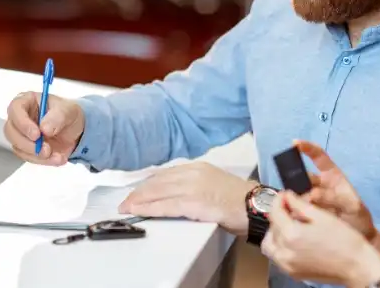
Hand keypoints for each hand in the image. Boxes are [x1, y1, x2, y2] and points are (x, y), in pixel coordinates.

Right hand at [3, 92, 84, 164]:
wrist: (76, 130)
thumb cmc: (68, 113)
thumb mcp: (69, 110)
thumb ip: (57, 117)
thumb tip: (44, 128)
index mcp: (27, 101)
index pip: (15, 109)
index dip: (23, 123)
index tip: (36, 134)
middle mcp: (20, 117)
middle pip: (11, 131)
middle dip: (27, 144)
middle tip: (46, 149)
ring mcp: (21, 134)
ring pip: (18, 147)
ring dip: (36, 154)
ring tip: (55, 154)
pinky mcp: (26, 148)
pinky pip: (28, 157)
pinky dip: (42, 160)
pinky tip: (57, 158)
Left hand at [118, 162, 256, 235]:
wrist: (254, 206)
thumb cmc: (239, 199)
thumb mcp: (214, 183)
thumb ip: (195, 184)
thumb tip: (177, 193)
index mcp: (198, 167)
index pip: (166, 174)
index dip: (149, 183)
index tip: (138, 190)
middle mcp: (193, 173)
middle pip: (158, 181)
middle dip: (139, 192)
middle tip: (126, 201)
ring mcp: (192, 187)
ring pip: (157, 192)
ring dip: (139, 200)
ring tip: (126, 207)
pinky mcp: (193, 202)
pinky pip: (164, 206)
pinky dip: (148, 209)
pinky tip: (138, 212)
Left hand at [261, 192, 379, 285]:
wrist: (356, 266)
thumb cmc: (343, 239)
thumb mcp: (322, 216)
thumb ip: (299, 204)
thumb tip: (287, 196)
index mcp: (291, 235)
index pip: (274, 212)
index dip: (278, 200)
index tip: (285, 194)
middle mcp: (284, 252)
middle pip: (271, 229)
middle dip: (278, 216)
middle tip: (290, 209)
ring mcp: (287, 266)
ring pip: (270, 245)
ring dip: (276, 233)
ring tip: (291, 226)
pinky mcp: (293, 273)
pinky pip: (278, 257)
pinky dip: (281, 247)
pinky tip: (295, 240)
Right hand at [296, 140, 376, 240]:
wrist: (358, 239)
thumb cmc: (358, 217)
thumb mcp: (352, 206)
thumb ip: (334, 199)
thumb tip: (312, 194)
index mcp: (332, 176)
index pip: (319, 157)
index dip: (308, 148)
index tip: (295, 143)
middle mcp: (319, 185)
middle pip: (302, 176)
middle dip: (294, 179)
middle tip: (290, 190)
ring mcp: (311, 200)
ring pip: (296, 193)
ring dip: (293, 198)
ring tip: (292, 207)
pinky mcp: (306, 213)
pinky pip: (295, 208)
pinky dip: (292, 211)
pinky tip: (291, 215)